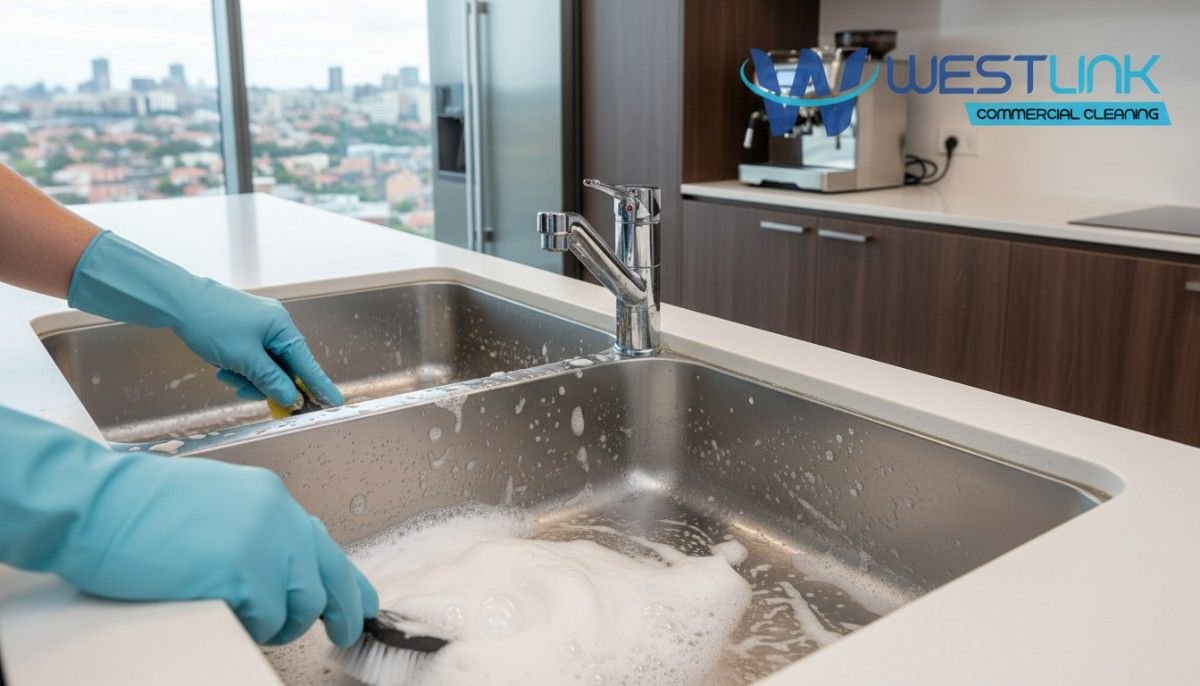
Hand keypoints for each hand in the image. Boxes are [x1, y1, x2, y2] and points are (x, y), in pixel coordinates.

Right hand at [0, 406, 377, 645]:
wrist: (95, 502)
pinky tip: (227, 615)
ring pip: (301, 604)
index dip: (344, 578)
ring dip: (281, 623)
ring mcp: (264, 545)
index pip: (322, 543)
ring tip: (253, 621)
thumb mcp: (215, 500)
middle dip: (343, 609)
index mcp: (270, 497)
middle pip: (329, 576)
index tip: (359, 602)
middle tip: (345, 632)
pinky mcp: (242, 574)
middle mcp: (277, 516)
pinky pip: (266, 619)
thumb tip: (282, 561)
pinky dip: (252, 627)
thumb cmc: (136, 506)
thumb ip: (255, 526)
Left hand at [67, 231, 342, 407]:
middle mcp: (276, 326)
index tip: (336, 405)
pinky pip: (252, 359)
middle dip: (266, 384)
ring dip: (249, 378)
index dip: (320, 387)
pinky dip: (240, 369)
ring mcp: (260, 327)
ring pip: (265, 367)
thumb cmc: (212, 325)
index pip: (307, 365)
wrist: (177, 301)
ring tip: (227, 374)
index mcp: (283, 328)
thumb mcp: (244, 359)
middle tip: (246, 390)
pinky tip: (222, 367)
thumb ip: (271, 380)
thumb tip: (292, 398)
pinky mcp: (245, 330)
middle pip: (284, 369)